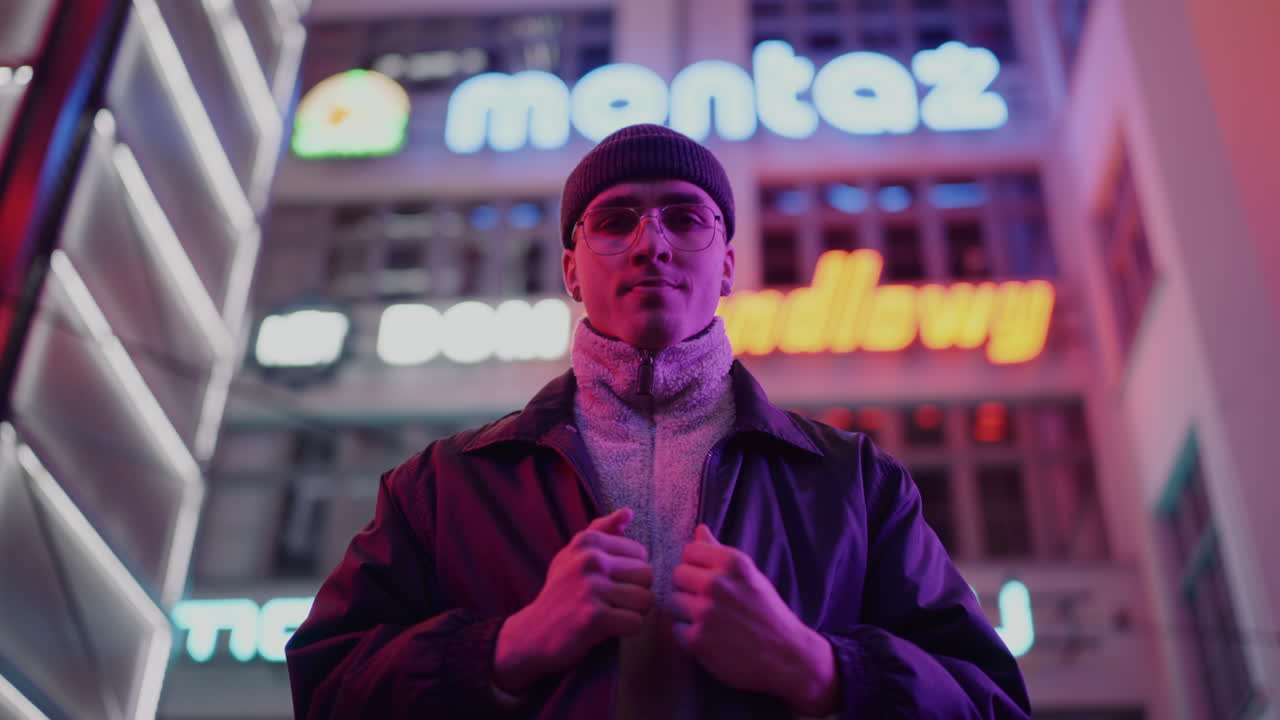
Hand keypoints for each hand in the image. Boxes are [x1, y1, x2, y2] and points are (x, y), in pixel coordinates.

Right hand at [494, 508, 652, 693]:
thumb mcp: (573, 554)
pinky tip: (608, 629)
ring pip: (644, 599)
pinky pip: (636, 623)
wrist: (533, 634)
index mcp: (587, 541)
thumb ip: (602, 530)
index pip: (640, 554)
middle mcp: (589, 559)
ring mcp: (591, 588)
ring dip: (632, 612)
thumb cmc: (561, 593)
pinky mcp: (594, 617)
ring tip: (610, 614)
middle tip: (610, 602)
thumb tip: (628, 511)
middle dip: (635, 593)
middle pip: (646, 576)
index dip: (630, 573)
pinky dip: (627, 630)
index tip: (607, 583)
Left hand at [669, 525, 838, 715]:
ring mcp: (705, 612)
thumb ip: (719, 551)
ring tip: (709, 621)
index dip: (696, 565)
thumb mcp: (750, 576)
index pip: (690, 551)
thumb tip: (699, 529)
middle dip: (688, 588)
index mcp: (732, 562)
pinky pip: (676, 630)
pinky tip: (709, 639)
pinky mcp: (697, 640)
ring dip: (686, 612)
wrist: (787, 656)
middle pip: (677, 575)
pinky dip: (689, 636)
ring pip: (673, 602)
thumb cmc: (768, 614)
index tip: (707, 578)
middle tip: (707, 602)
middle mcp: (716, 583)